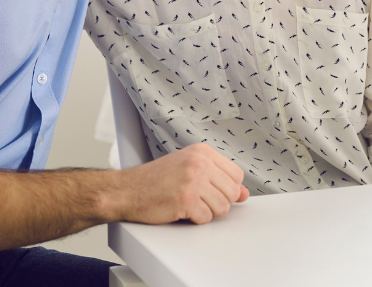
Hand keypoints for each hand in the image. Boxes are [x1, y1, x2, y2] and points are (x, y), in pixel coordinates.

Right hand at [115, 143, 249, 224]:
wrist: (127, 190)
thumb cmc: (156, 180)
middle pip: (232, 192)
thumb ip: (218, 178)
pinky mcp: (185, 200)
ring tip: (190, 205)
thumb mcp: (189, 169)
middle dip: (218, 202)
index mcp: (203, 152)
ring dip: (207, 212)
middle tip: (199, 201)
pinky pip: (206, 218)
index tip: (213, 192)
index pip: (236, 174)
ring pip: (222, 207)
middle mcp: (200, 163)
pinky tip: (182, 211)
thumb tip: (244, 193)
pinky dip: (195, 220)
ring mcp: (193, 180)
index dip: (228, 188)